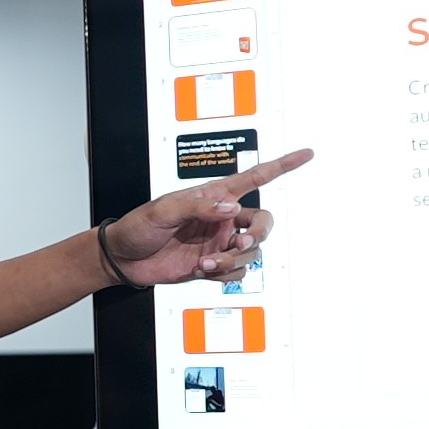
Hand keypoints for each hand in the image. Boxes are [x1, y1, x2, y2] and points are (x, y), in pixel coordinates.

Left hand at [101, 149, 311, 287]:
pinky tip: (204, 269)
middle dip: (258, 234)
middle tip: (238, 243)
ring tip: (206, 262)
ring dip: (233, 259)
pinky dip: (226, 273)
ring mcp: (218, 242)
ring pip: (251, 251)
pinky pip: (237, 271)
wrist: (123, 259)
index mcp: (212, 196)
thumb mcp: (163, 210)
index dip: (281, 165)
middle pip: (263, 222)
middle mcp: (221, 218)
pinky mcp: (213, 264)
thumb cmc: (138, 227)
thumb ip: (198, 206)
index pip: (254, 177)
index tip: (305, 155)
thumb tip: (230, 208)